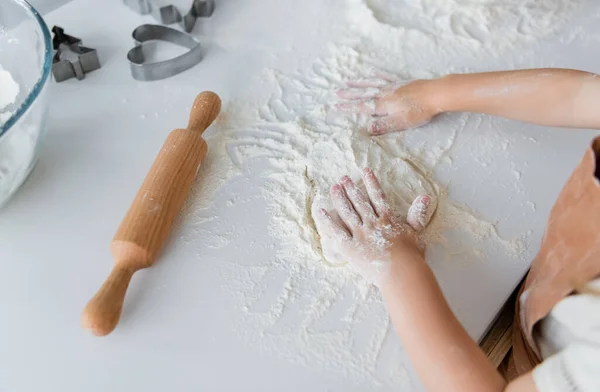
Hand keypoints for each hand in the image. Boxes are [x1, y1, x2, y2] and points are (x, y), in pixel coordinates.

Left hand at [315, 168, 434, 285]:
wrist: (401, 271)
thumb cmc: (411, 255)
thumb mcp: (417, 232)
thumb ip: (417, 214)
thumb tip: (425, 197)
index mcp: (387, 219)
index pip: (378, 196)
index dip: (371, 183)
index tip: (365, 171)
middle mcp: (372, 223)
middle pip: (359, 202)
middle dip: (351, 189)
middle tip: (343, 178)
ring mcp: (360, 234)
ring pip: (347, 213)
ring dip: (339, 199)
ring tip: (333, 188)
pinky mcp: (350, 247)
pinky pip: (336, 231)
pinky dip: (327, 221)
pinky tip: (320, 211)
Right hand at [335, 76, 440, 134]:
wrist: (435, 94)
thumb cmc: (419, 111)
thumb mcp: (400, 123)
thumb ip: (383, 125)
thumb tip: (366, 129)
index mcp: (383, 105)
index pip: (362, 107)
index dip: (348, 107)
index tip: (335, 106)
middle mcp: (385, 94)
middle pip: (363, 93)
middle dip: (349, 94)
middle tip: (335, 92)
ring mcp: (393, 86)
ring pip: (372, 83)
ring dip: (358, 83)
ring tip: (347, 81)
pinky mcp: (402, 82)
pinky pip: (385, 76)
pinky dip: (377, 74)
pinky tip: (371, 72)